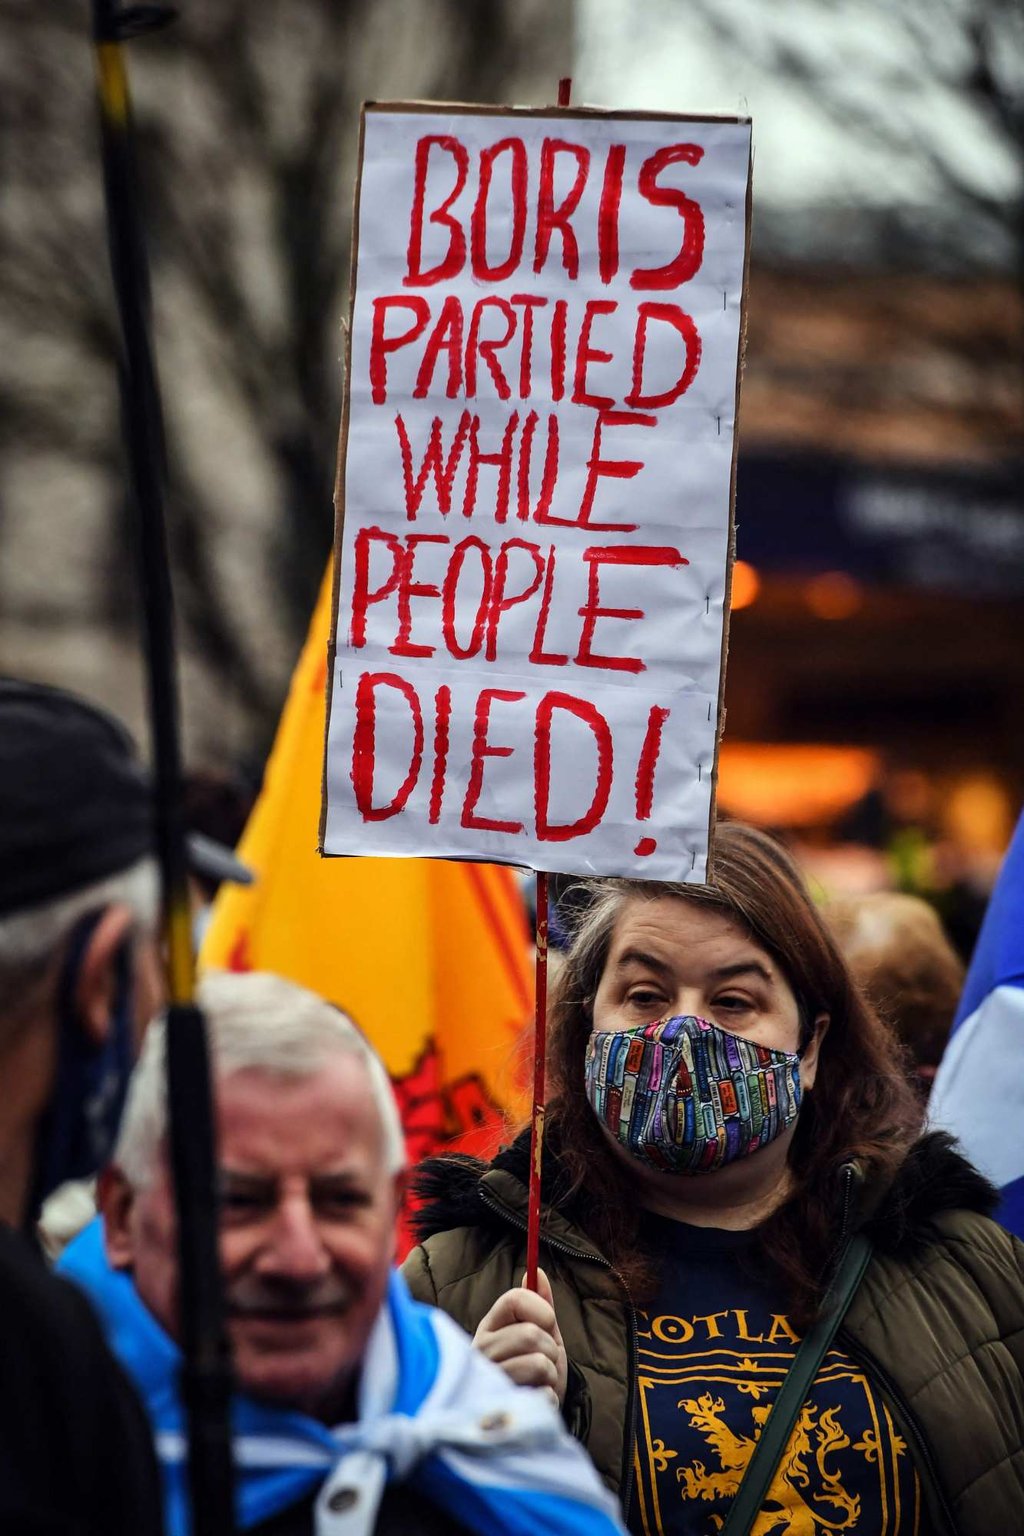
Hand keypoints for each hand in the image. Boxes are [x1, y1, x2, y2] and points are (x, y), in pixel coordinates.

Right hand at [472, 1267, 567, 1408]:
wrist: (529, 1421)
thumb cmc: (533, 1374)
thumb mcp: (541, 1337)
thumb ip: (540, 1307)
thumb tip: (538, 1272)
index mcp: (489, 1328)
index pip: (514, 1300)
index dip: (541, 1309)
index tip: (548, 1323)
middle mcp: (480, 1352)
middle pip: (530, 1334)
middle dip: (551, 1350)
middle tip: (544, 1364)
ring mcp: (486, 1381)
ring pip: (538, 1364)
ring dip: (550, 1377)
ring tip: (538, 1384)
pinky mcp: (498, 1409)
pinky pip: (543, 1396)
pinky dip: (548, 1400)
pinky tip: (534, 1404)